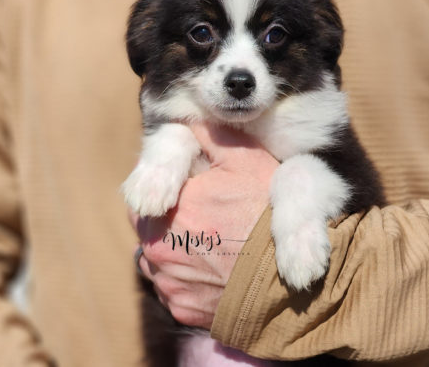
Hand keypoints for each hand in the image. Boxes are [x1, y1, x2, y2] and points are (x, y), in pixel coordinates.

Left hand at [129, 122, 278, 328]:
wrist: (286, 281)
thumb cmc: (266, 215)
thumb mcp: (247, 161)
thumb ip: (213, 136)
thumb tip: (192, 120)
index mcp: (165, 208)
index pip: (142, 196)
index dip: (165, 191)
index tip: (188, 192)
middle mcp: (156, 249)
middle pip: (148, 229)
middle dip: (167, 220)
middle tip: (200, 217)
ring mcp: (167, 284)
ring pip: (157, 260)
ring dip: (173, 251)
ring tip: (210, 245)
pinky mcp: (180, 309)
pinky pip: (174, 289)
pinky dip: (187, 279)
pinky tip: (214, 271)